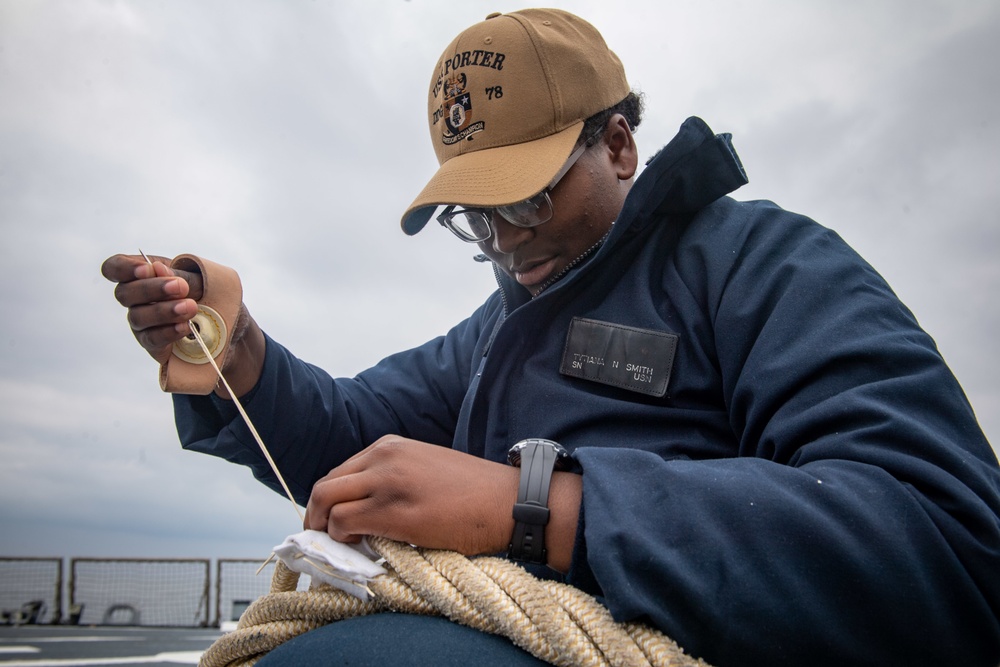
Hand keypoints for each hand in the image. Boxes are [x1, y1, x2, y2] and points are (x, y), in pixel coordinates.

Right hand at [101, 253, 203, 364]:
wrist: (212, 315)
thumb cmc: (195, 289)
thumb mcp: (190, 275)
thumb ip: (174, 272)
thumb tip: (157, 268)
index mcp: (137, 274)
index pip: (113, 268)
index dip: (124, 268)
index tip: (146, 269)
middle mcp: (132, 298)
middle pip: (124, 294)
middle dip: (153, 289)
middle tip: (181, 287)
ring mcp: (138, 321)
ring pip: (138, 317)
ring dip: (165, 311)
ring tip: (190, 307)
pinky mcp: (150, 342)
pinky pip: (152, 339)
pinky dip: (169, 332)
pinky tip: (185, 326)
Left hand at [305, 435, 583, 570]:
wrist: (509, 502)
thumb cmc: (475, 491)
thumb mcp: (426, 467)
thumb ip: (393, 477)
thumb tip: (365, 507)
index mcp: (391, 446)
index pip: (339, 472)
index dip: (327, 501)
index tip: (330, 522)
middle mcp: (384, 459)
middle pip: (325, 487)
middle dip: (315, 516)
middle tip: (323, 541)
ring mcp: (388, 483)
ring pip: (327, 504)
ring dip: (325, 530)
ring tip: (341, 549)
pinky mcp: (396, 513)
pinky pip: (347, 524)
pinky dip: (342, 540)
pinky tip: (359, 549)